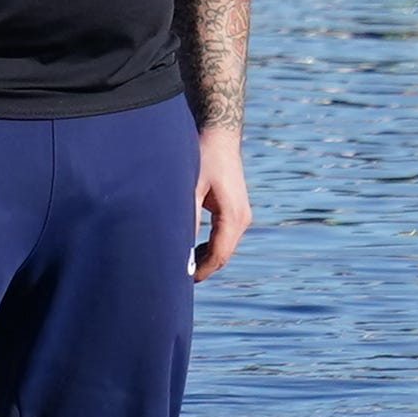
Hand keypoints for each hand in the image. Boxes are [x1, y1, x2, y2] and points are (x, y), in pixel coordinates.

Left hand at [189, 123, 254, 277]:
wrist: (220, 135)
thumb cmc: (203, 157)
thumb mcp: (190, 187)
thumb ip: (186, 217)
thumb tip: (176, 246)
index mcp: (232, 215)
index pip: (218, 255)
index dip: (200, 270)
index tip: (181, 281)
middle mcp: (242, 218)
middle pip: (222, 255)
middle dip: (202, 268)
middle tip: (175, 278)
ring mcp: (242, 215)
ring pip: (224, 248)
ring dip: (205, 258)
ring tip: (180, 265)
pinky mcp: (236, 211)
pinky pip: (224, 237)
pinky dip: (209, 247)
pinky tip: (190, 249)